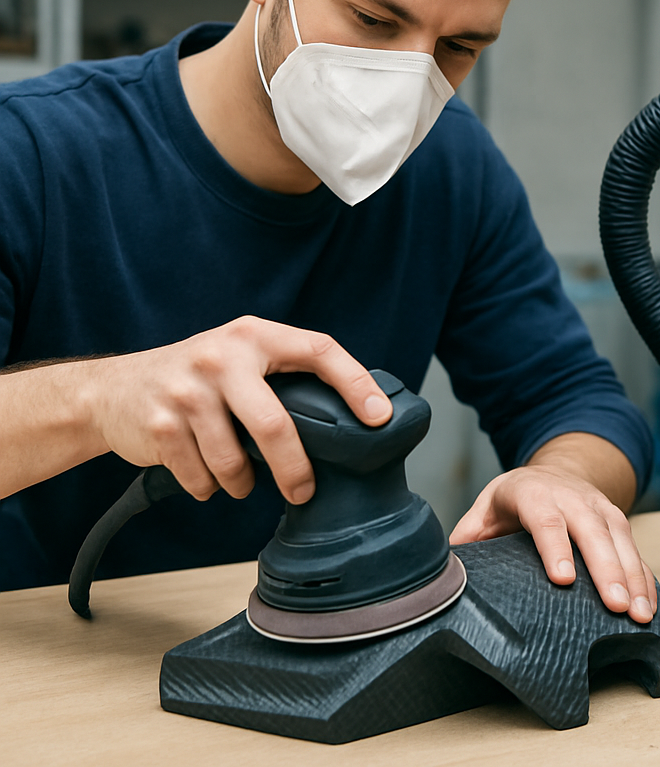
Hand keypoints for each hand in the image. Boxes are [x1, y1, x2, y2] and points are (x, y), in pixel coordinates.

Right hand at [81, 315, 391, 502]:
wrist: (112, 390)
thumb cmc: (197, 378)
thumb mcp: (240, 358)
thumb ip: (281, 375)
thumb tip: (346, 417)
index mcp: (254, 336)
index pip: (318, 351)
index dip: (355, 382)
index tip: (379, 416)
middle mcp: (222, 357)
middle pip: (274, 424)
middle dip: (295, 468)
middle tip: (304, 491)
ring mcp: (188, 390)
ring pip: (234, 461)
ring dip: (242, 482)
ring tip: (241, 479)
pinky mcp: (161, 425)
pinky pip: (201, 478)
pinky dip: (209, 487)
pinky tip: (205, 474)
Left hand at [450, 458, 657, 623]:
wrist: (555, 471)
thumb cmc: (517, 498)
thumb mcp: (487, 507)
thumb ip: (469, 535)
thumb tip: (445, 569)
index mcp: (533, 493)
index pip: (545, 518)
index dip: (555, 546)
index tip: (564, 578)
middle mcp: (572, 497)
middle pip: (591, 530)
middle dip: (605, 568)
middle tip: (614, 605)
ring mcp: (599, 508)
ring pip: (620, 539)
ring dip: (632, 576)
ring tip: (637, 614)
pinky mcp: (618, 522)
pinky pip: (636, 550)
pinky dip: (644, 579)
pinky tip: (648, 606)